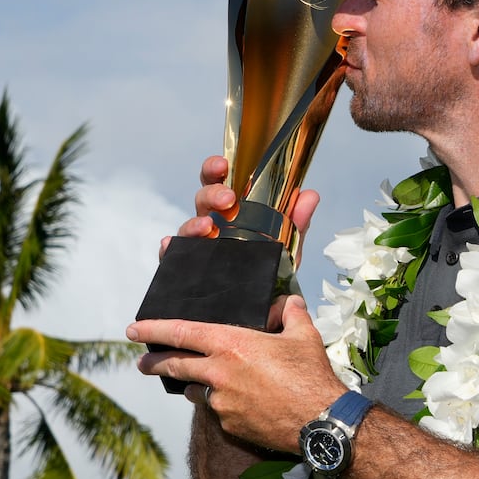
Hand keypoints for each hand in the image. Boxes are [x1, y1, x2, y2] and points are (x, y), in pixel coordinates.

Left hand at [129, 295, 342, 452]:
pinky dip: (222, 405)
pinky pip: (218, 411)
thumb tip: (290, 302)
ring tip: (201, 383)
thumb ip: (291, 314)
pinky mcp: (229, 425)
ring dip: (194, 386)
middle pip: (174, 366)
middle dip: (154, 364)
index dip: (153, 330)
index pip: (181, 333)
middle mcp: (219, 374)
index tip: (133, 330)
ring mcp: (221, 403)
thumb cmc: (311, 375)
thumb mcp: (303, 336)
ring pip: (196, 391)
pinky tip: (240, 403)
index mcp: (231, 345)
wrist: (319, 421)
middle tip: (142, 363)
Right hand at [161, 156, 321, 261]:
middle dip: (211, 194)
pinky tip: (171, 245)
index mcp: (230, 213)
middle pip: (201, 200)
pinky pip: (172, 257)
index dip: (215, 169)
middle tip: (228, 200)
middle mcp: (210, 226)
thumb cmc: (265, 274)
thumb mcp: (284, 249)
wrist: (258, 314)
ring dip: (194, 223)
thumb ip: (296, 223)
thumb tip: (309, 195)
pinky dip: (169, 249)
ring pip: (187, 227)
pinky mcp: (186, 270)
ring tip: (207, 227)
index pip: (219, 183)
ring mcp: (196, 248)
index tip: (223, 164)